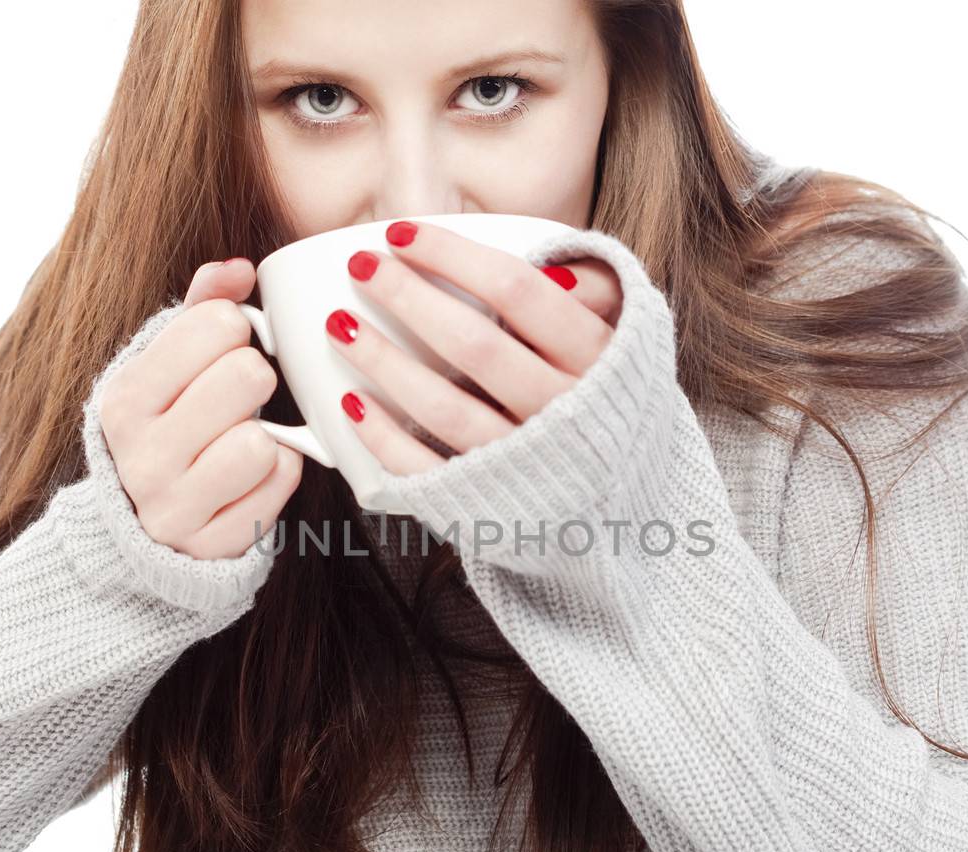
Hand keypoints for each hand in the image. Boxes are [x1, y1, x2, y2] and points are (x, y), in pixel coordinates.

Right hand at [97, 259, 303, 560]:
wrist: (146, 528)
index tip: (223, 350)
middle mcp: (140, 456)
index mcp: (124, 398)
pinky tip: (253, 476)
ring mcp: (173, 508)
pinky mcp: (212, 545)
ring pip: (262, 441)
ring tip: (245, 439)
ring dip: (269, 436)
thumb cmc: (172, 426)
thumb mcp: (170, 365)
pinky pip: (282, 482)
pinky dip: (280, 473)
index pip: (215, 324)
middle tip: (241, 397)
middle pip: (248, 376)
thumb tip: (241, 267)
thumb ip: (202, 307)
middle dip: (256, 380)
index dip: (236, 330)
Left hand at [324, 220, 623, 475]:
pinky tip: (352, 402)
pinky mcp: (488, 502)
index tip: (401, 235)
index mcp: (596, 359)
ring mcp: (523, 462)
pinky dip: (384, 438)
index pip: (517, 289)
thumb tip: (550, 264)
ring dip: (384, 362)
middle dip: (407, 297)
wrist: (627, 499)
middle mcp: (562, 412)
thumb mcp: (626, 340)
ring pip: (444, 408)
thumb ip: (594, 292)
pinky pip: (426, 471)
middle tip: (362, 267)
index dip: (452, 256)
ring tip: (340, 325)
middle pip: (474, 344)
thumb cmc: (607, 401)